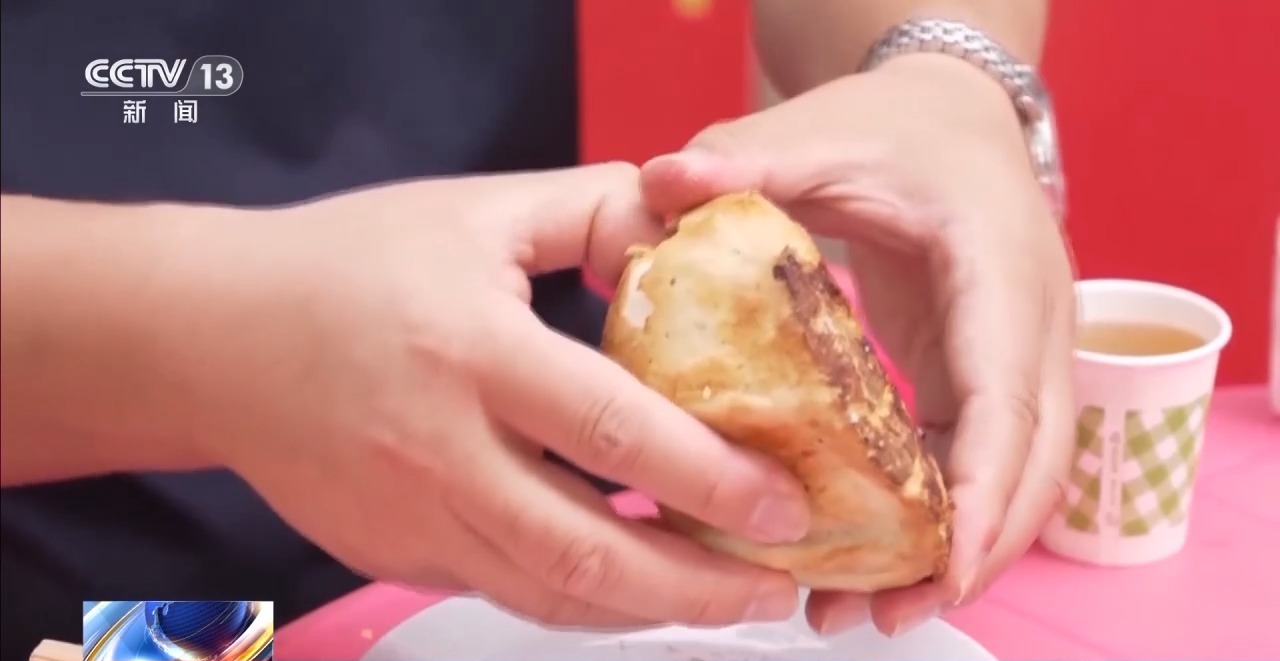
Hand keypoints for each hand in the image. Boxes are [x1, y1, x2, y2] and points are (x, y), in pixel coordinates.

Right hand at [177, 164, 807, 628]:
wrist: (213, 337)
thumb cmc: (346, 265)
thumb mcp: (476, 211)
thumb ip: (589, 214)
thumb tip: (680, 238)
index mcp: (472, 351)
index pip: (616, 433)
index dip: (713, 480)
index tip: (785, 506)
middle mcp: (441, 451)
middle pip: (588, 554)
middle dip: (698, 587)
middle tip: (776, 586)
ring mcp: (411, 518)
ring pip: (548, 595)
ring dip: (647, 609)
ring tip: (720, 598)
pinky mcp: (393, 554)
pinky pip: (501, 588)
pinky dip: (576, 596)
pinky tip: (629, 579)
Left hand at [641, 55, 1075, 635]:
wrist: (951, 118)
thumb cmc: (898, 128)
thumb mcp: (822, 134)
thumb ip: (744, 159)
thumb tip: (658, 186)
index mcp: (1001, 266)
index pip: (1009, 395)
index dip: (985, 489)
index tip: (946, 568)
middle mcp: (1031, 323)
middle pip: (1032, 464)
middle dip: (967, 551)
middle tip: (880, 615)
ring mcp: (1017, 357)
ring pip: (1013, 480)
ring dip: (949, 551)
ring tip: (861, 611)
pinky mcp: (983, 379)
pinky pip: (976, 463)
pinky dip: (933, 518)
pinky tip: (866, 554)